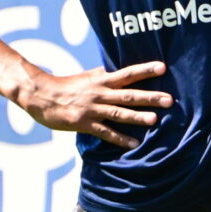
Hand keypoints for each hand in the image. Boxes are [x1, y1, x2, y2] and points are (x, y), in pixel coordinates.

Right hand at [9, 60, 171, 147]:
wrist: (40, 95)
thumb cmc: (66, 86)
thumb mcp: (88, 78)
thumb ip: (106, 77)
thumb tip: (124, 72)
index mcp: (102, 80)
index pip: (128, 73)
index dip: (145, 70)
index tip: (163, 68)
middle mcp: (100, 93)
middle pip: (128, 94)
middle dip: (149, 97)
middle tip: (170, 100)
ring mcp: (92, 109)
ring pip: (118, 113)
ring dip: (137, 117)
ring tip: (155, 120)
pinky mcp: (84, 123)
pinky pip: (105, 132)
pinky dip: (120, 138)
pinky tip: (134, 143)